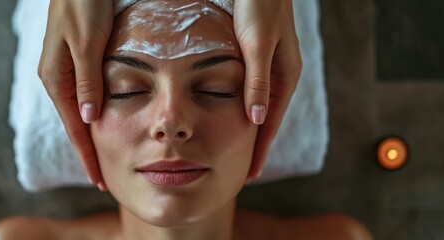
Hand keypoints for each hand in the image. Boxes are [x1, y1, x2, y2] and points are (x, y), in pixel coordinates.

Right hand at [38, 0, 112, 188]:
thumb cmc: (83, 4)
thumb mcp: (88, 43)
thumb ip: (88, 81)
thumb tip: (88, 119)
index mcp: (56, 78)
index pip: (74, 127)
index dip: (87, 154)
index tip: (98, 179)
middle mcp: (58, 78)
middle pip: (76, 124)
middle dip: (89, 151)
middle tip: (103, 178)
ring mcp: (66, 70)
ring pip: (81, 111)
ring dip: (91, 136)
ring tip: (103, 158)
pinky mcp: (76, 61)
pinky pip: (85, 95)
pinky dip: (94, 114)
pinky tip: (102, 124)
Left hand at [234, 0, 302, 179]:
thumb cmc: (260, 7)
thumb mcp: (257, 45)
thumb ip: (258, 81)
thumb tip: (256, 119)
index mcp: (286, 76)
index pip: (271, 124)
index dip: (260, 150)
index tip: (251, 174)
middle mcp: (280, 76)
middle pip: (265, 120)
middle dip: (255, 147)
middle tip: (242, 172)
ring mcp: (269, 68)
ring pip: (257, 108)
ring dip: (248, 131)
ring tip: (237, 153)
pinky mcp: (257, 59)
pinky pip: (250, 93)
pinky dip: (242, 110)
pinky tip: (233, 118)